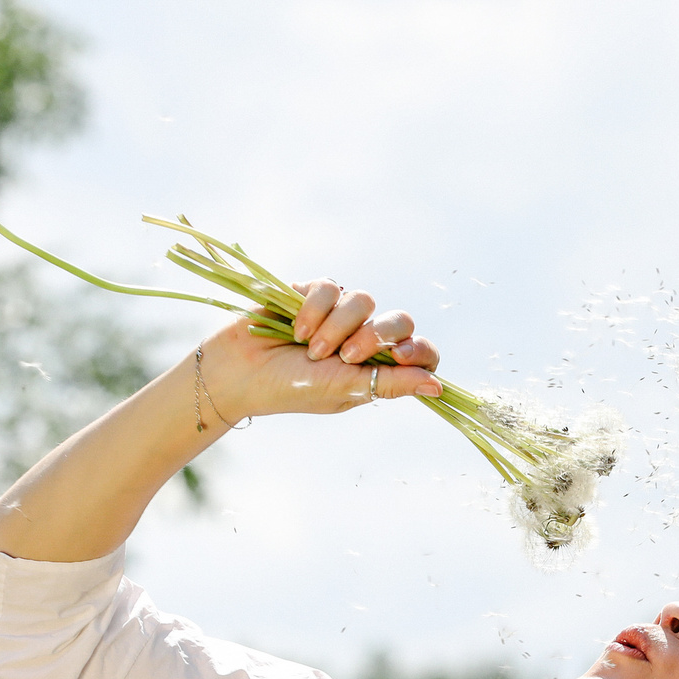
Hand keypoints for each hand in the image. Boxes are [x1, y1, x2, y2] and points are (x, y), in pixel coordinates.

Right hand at [204, 280, 443, 418]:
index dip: (419, 350)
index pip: (420, 351)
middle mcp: (364, 338)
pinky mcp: (313, 293)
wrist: (240, 373)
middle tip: (346, 356)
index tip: (400, 355)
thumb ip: (392, 384)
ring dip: (338, 326)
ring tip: (311, 349)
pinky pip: (331, 287)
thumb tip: (438, 387)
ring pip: (363, 300)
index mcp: (378, 367)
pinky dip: (314, 309)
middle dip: (375, 335)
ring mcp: (339, 314)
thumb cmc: (292, 389)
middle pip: (399, 319)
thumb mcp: (346, 390)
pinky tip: (295, 329)